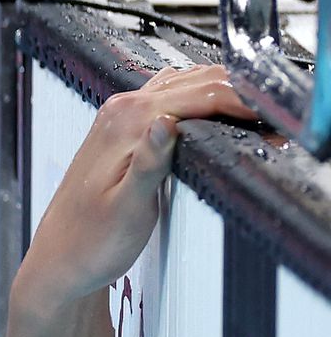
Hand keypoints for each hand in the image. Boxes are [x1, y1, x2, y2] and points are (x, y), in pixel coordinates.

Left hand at [18, 64, 251, 310]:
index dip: (244, 104)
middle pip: (197, 80)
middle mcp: (121, 110)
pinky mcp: (123, 128)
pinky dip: (200, 98)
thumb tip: (167, 123)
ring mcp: (119, 115)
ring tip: (256, 117)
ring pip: (184, 83)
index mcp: (127, 122)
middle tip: (274, 122)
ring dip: (222, 92)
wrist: (62, 256)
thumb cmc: (93, 240)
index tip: (274, 122)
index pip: (201, 94)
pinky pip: (168, 96)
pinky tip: (219, 113)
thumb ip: (149, 164)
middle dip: (240, 95)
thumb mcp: (129, 208)